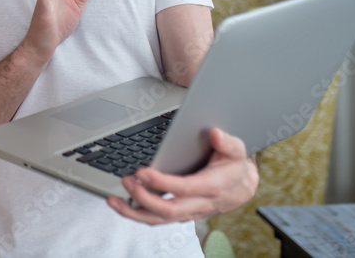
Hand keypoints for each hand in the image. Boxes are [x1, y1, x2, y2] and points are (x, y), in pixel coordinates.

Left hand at [108, 128, 259, 224]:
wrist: (241, 187)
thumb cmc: (234, 166)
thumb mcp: (237, 150)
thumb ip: (227, 142)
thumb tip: (215, 133)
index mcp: (211, 187)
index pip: (183, 188)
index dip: (161, 183)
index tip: (141, 172)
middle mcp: (198, 204)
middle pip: (168, 209)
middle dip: (143, 198)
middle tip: (125, 181)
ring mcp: (188, 213)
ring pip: (159, 220)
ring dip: (134, 212)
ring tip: (113, 200)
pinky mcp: (179, 215)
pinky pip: (157, 220)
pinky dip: (137, 214)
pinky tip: (121, 205)